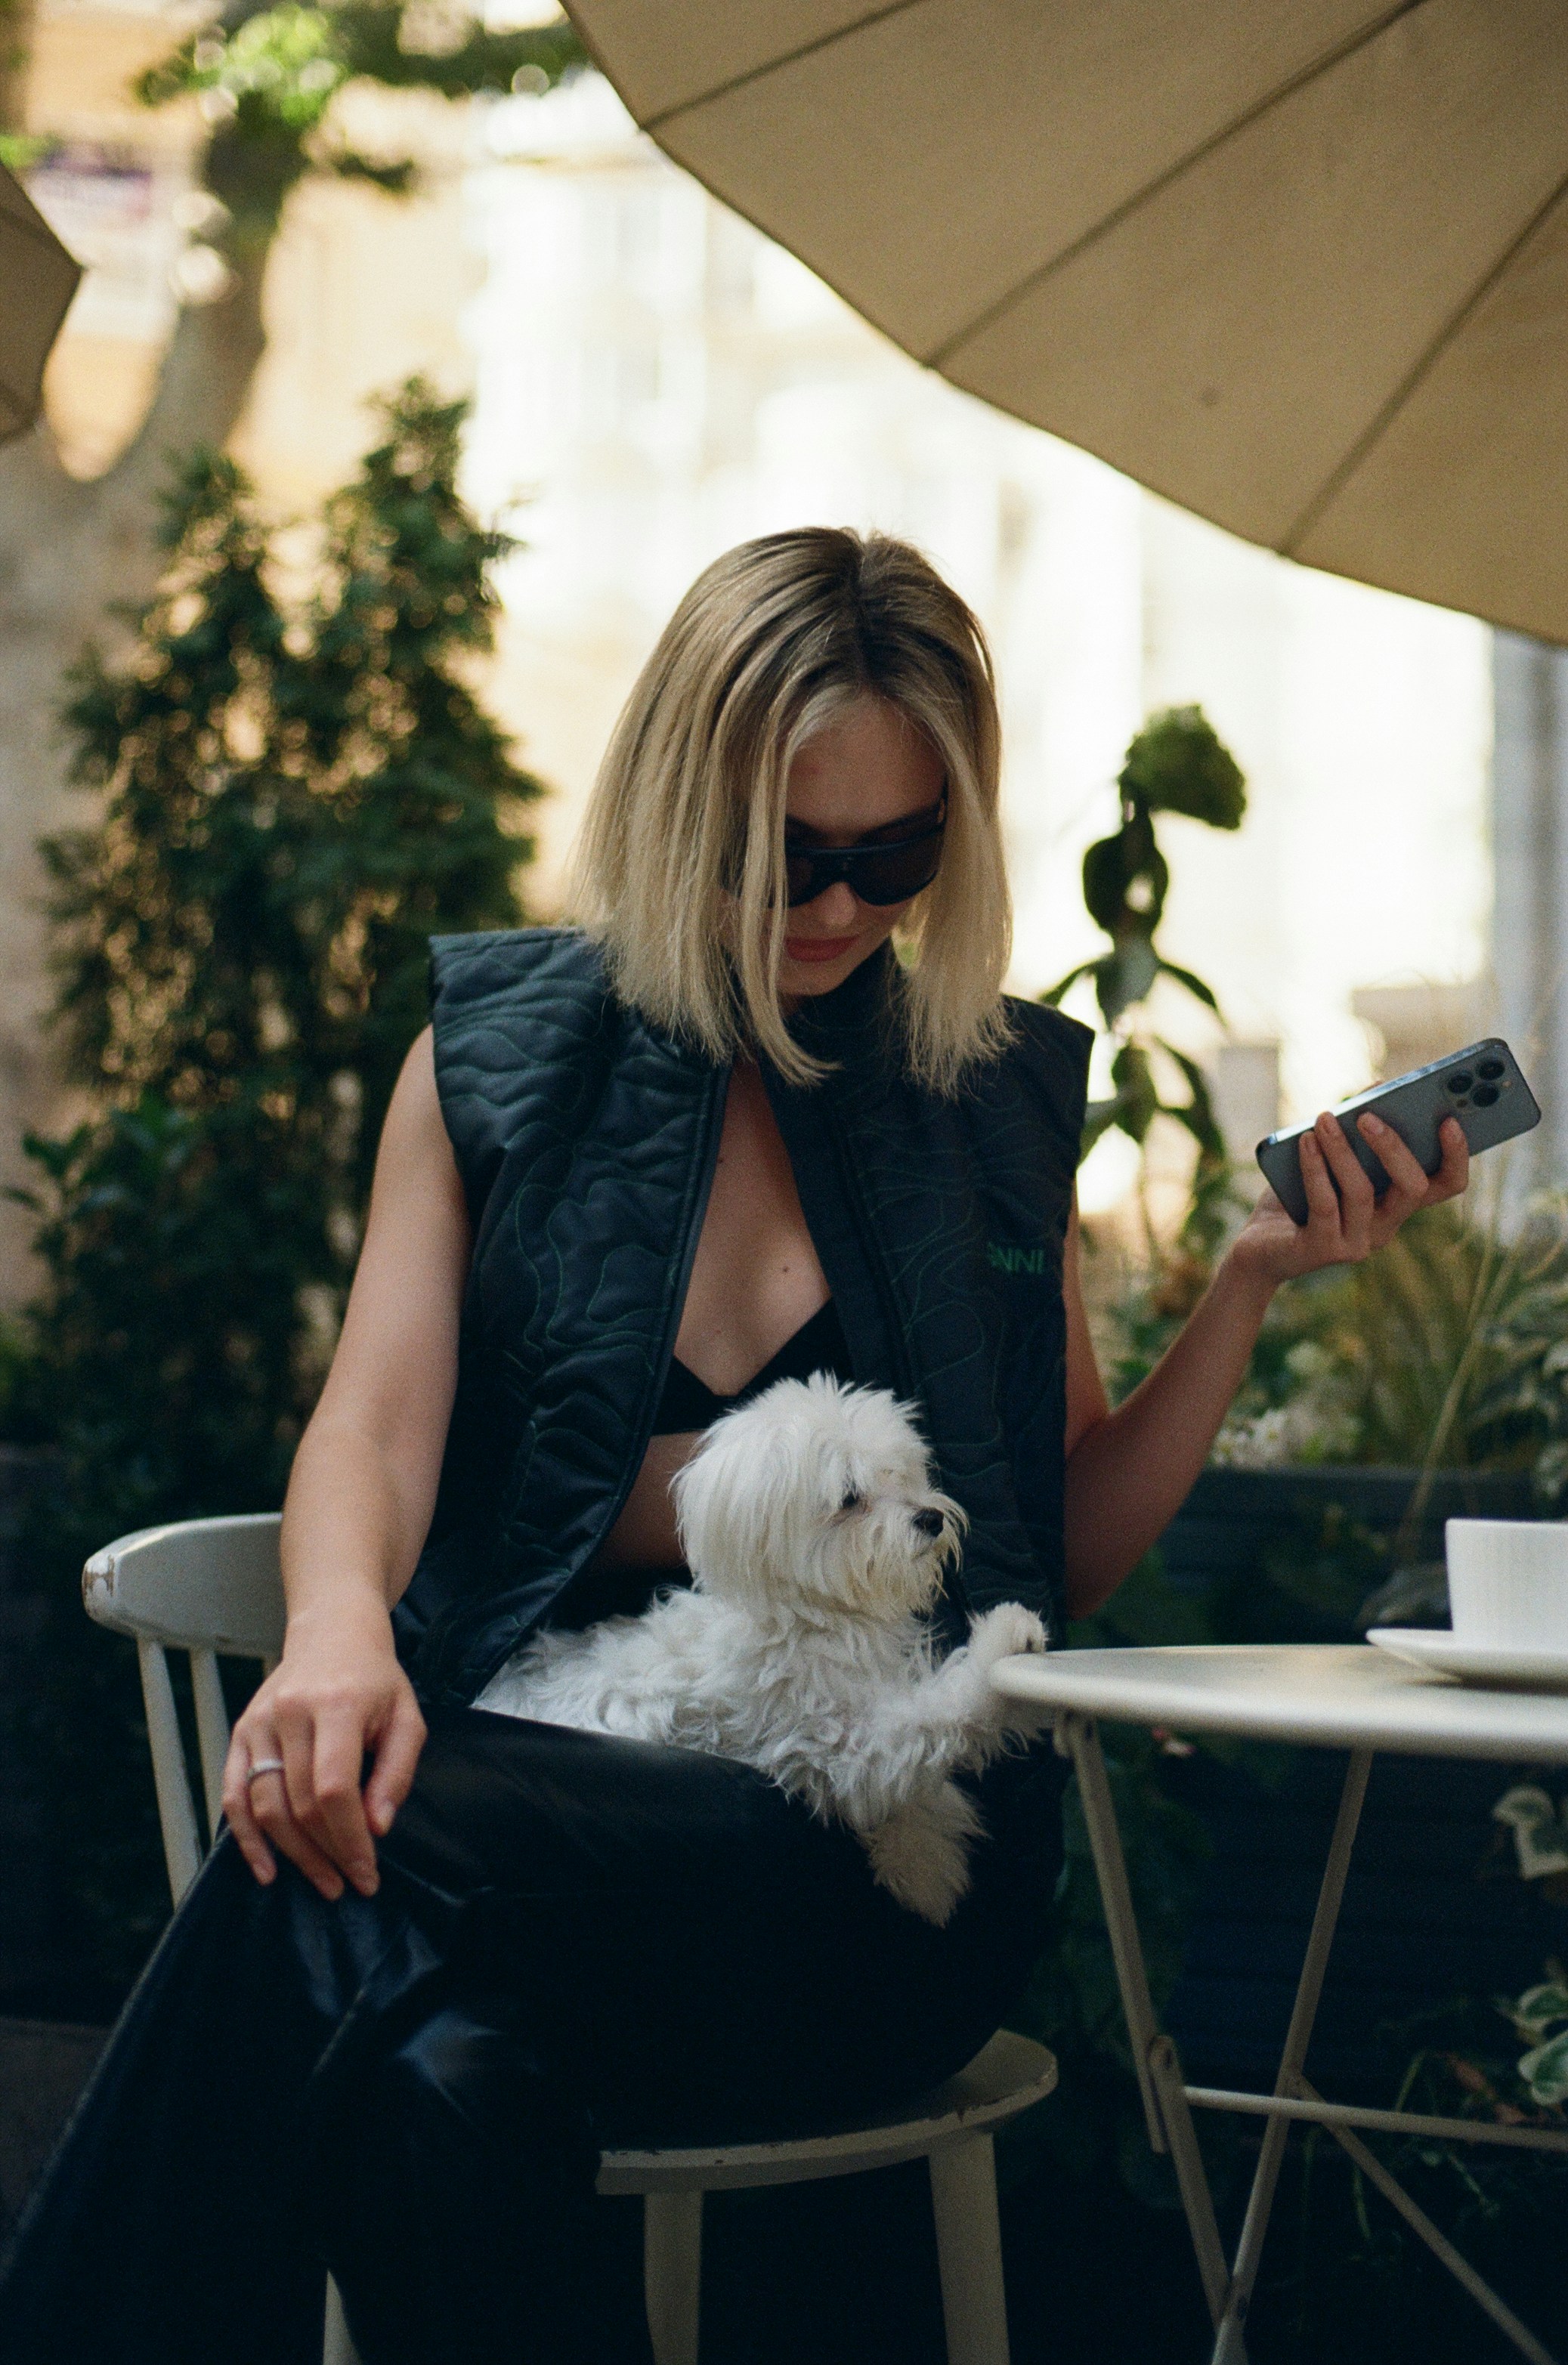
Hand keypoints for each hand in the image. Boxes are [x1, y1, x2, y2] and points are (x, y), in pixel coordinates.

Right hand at [222, 1595, 426, 1900]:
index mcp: (337, 1706)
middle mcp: (290, 1713)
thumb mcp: (407, 1718)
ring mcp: (259, 1723)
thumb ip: (397, 1773)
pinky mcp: (240, 1733)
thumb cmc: (375, 1680)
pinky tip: (267, 1869)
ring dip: (293, 1854)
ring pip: (266, 1805)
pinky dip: (246, 1837)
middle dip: (327, 1853)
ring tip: (321, 1882)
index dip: (349, 1838)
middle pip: (300, 1803)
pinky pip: (234, 1795)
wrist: (332, 1633)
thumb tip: (377, 1828)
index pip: (334, 1788)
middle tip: (348, 1884)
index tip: (367, 1872)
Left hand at [1229, 1109, 1469, 1288]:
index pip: (1446, 1185)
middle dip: (1393, 1147)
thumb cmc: (1297, 1195)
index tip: (1450, 1120)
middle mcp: (1386, 1227)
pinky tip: (1305, 1141)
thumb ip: (1354, 1126)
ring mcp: (1357, 1242)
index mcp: (1398, 1203)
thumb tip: (1377, 1085)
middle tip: (1368, 1115)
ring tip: (1324, 1119)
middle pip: (1414, 1188)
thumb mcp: (1328, 1157)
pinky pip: (1325, 1203)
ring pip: (1363, 1192)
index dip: (1456, 1156)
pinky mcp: (1324, 1250)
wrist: (1257, 1246)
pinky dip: (1315, 1168)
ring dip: (1343, 1151)